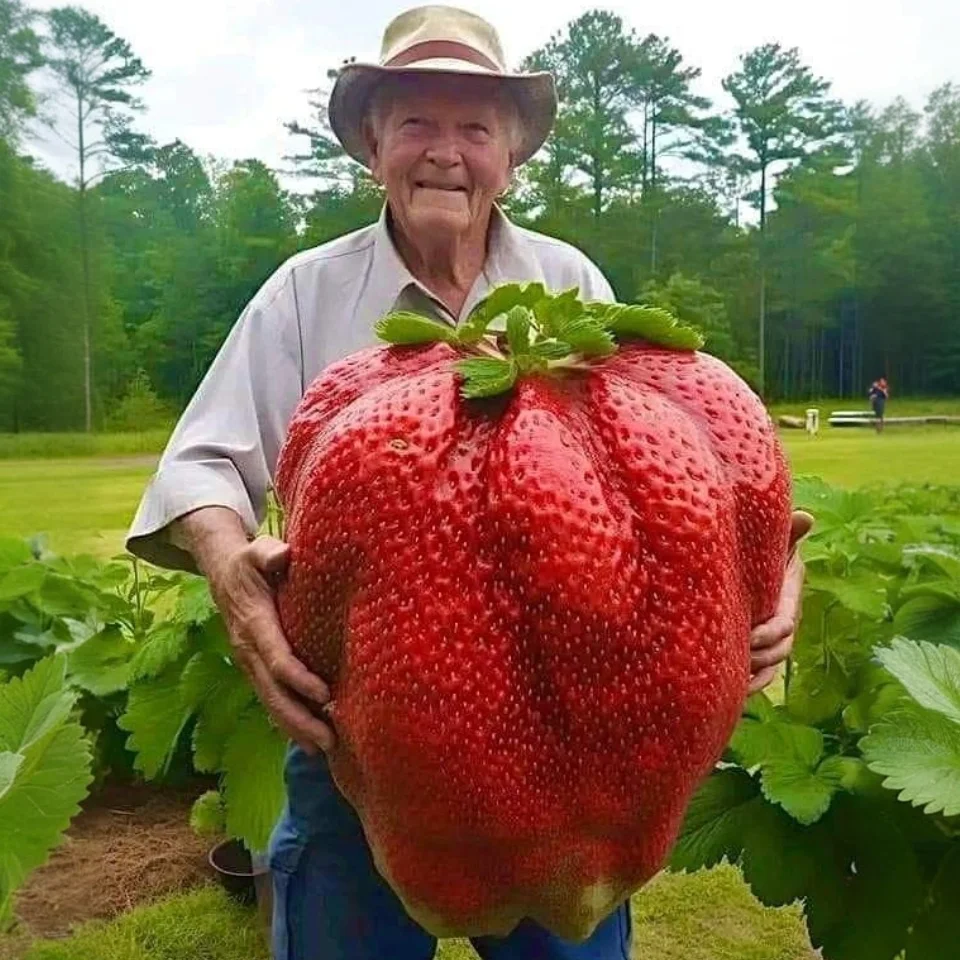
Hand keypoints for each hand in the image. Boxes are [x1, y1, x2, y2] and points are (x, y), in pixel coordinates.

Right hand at [209, 536, 335, 754]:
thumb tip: (283, 556)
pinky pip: (270, 699)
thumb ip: (268, 553)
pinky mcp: (255, 669)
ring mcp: (249, 663)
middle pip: (273, 692)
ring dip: (295, 728)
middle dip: (299, 719)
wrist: (222, 573)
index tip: (325, 694)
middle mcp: (248, 650)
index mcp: (254, 624)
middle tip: (328, 741)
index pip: (277, 657)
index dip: (299, 678)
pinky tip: (309, 740)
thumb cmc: (249, 562)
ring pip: (271, 702)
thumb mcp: (256, 550)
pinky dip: (288, 722)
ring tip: (324, 749)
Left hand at [749, 510, 814, 692]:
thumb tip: (805, 517)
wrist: (751, 564)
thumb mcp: (776, 542)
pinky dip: (753, 685)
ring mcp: (773, 639)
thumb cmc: (763, 550)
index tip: (750, 634)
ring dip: (756, 675)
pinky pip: (762, 675)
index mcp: (788, 600)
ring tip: (737, 682)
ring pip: (772, 666)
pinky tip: (737, 693)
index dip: (769, 632)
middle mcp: (784, 624)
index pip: (784, 623)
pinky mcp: (759, 649)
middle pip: (779, 650)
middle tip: (738, 658)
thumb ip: (788, 534)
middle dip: (760, 656)